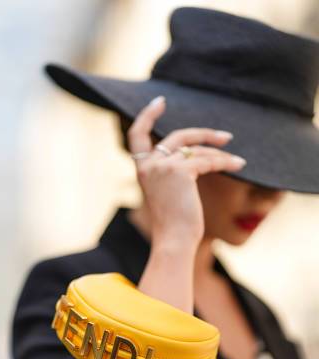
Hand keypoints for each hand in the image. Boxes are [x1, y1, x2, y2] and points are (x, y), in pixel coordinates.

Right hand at [127, 96, 245, 248]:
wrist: (173, 240)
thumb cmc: (173, 225)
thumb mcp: (166, 194)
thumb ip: (171, 174)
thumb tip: (197, 157)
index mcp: (141, 170)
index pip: (136, 135)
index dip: (147, 116)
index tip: (160, 101)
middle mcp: (148, 165)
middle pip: (178, 137)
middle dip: (203, 133)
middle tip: (224, 136)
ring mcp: (163, 167)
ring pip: (196, 148)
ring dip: (219, 151)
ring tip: (235, 156)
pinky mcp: (180, 172)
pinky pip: (207, 160)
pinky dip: (225, 162)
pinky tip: (238, 165)